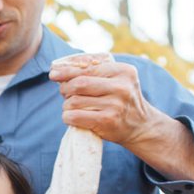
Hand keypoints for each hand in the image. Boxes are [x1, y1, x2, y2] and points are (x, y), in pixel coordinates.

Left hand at [49, 53, 167, 148]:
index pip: (88, 67)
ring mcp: (115, 104)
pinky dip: (67, 116)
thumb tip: (62, 68)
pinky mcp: (107, 121)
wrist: (140, 126)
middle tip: (64, 93)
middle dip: (65, 88)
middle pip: (79, 83)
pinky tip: (70, 117)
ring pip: (75, 100)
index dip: (67, 70)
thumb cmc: (121, 100)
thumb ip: (97, 72)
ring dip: (66, 105)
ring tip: (71, 107)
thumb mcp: (118, 81)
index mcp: (123, 71)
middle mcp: (121, 86)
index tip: (53, 73)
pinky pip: (75, 116)